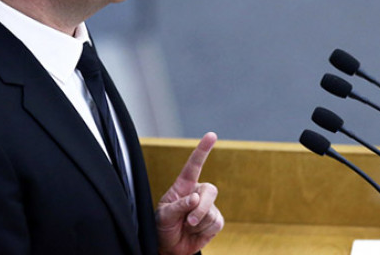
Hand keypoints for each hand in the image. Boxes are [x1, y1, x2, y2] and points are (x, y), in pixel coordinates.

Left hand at [155, 132, 223, 254]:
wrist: (170, 248)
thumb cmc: (162, 227)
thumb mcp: (163, 216)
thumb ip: (178, 206)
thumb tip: (195, 198)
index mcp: (183, 186)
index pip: (194, 165)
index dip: (202, 150)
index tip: (211, 135)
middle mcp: (198, 193)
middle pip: (209, 191)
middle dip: (201, 208)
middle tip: (189, 221)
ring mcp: (208, 207)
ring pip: (211, 212)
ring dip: (198, 224)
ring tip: (186, 227)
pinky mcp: (215, 221)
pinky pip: (216, 223)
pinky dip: (204, 232)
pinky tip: (195, 232)